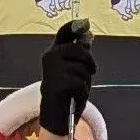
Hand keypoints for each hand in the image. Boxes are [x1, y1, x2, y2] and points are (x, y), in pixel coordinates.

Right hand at [39, 22, 95, 136]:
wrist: (56, 116)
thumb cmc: (67, 92)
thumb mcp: (75, 70)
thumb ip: (80, 54)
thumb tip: (88, 34)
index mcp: (54, 52)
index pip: (65, 33)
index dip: (75, 26)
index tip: (86, 23)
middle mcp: (50, 57)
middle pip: (79, 49)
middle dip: (88, 62)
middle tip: (89, 73)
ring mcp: (51, 70)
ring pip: (82, 68)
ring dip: (85, 81)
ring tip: (76, 90)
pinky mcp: (55, 83)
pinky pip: (80, 83)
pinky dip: (82, 92)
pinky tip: (74, 96)